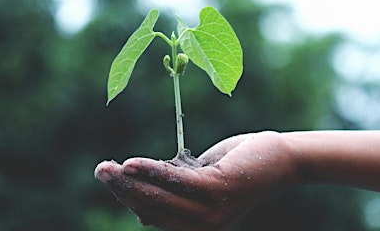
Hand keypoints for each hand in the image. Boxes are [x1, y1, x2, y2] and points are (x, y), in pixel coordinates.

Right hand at [94, 131, 297, 230]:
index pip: (154, 215)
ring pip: (160, 198)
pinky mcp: (218, 191)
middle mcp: (204, 227)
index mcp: (198, 227)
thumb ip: (176, 189)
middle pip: (153, 209)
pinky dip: (152, 172)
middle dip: (123, 190)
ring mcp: (212, 212)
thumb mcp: (201, 179)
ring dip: (130, 182)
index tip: (111, 178)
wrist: (279, 157)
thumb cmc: (239, 165)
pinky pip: (177, 182)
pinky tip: (131, 163)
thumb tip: (141, 193)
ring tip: (108, 168)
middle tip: (100, 170)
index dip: (129, 198)